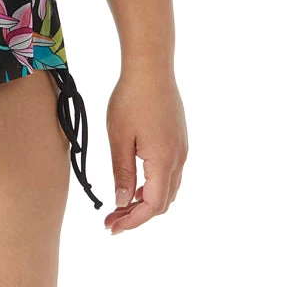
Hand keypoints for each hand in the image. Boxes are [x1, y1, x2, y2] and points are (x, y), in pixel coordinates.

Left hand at [102, 65, 187, 233]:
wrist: (151, 67)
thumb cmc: (131, 97)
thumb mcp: (119, 137)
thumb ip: (122, 172)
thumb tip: (123, 202)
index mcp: (164, 161)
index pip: (152, 206)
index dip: (132, 220)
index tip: (112, 227)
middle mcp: (179, 159)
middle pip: (162, 202)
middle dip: (138, 215)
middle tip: (112, 218)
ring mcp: (182, 149)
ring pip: (168, 189)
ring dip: (146, 201)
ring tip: (121, 204)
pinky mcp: (179, 139)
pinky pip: (170, 173)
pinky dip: (153, 185)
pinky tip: (136, 181)